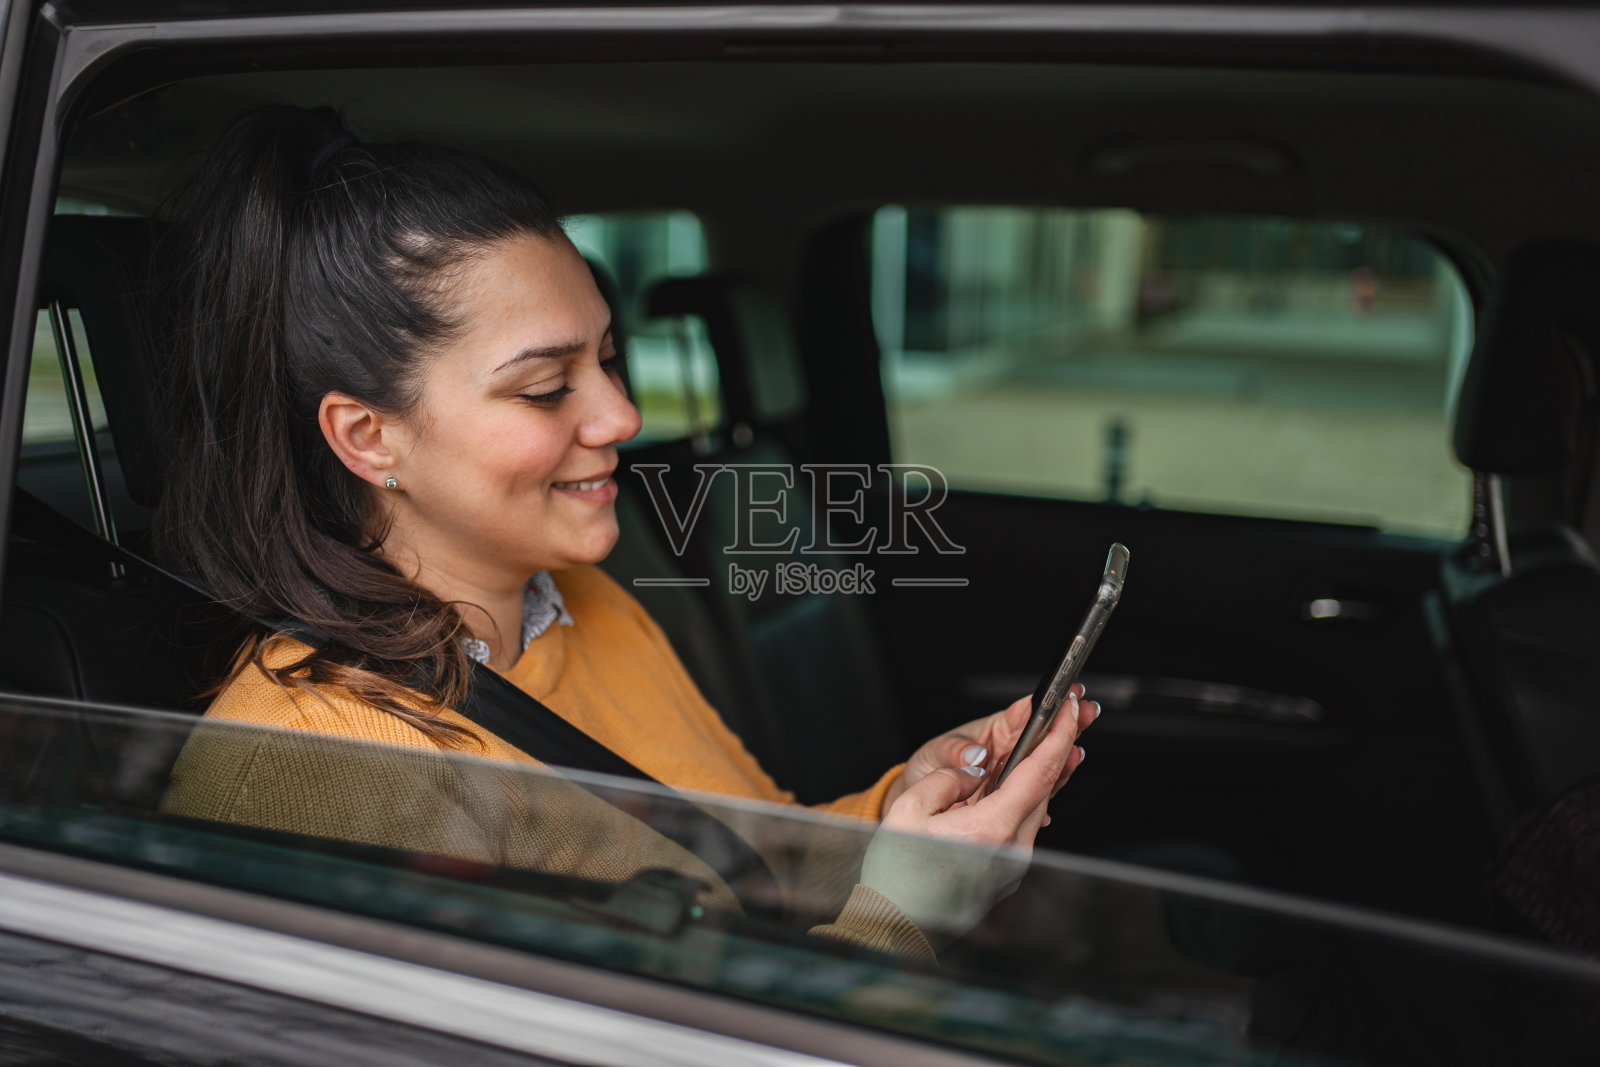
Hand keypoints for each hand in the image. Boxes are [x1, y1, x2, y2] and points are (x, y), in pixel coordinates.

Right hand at [860, 692, 1085, 942]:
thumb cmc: (897, 873)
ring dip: (1043, 774)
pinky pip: (1024, 826)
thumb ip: (949, 778)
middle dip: (1057, 749)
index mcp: (991, 830)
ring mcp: (1012, 865)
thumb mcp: (910, 810)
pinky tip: (1020, 783)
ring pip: (1038, 808)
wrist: (895, 920)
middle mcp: (1011, 850)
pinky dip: (1026, 799)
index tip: (1069, 712)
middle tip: (1062, 717)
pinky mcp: (1007, 873)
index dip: (1059, 737)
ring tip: (1046, 743)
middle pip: (1045, 789)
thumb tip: (974, 770)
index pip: (1039, 774)